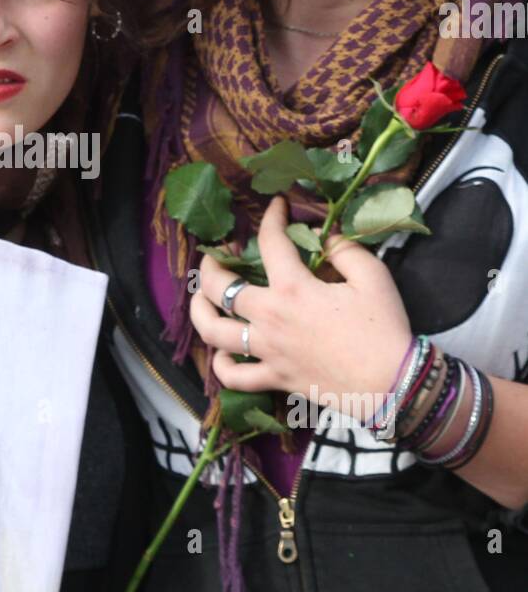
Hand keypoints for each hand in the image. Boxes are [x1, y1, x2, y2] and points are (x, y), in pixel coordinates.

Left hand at [192, 195, 412, 405]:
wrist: (391, 384)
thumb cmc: (384, 328)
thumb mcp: (372, 276)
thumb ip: (344, 249)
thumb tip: (321, 235)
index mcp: (293, 288)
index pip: (269, 241)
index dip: (271, 217)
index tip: (276, 206)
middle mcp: (270, 318)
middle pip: (219, 288)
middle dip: (211, 265)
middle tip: (215, 256)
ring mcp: (267, 351)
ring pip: (212, 332)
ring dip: (199, 311)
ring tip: (201, 299)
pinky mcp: (274, 378)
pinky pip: (234, 377)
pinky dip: (221, 365)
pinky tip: (223, 354)